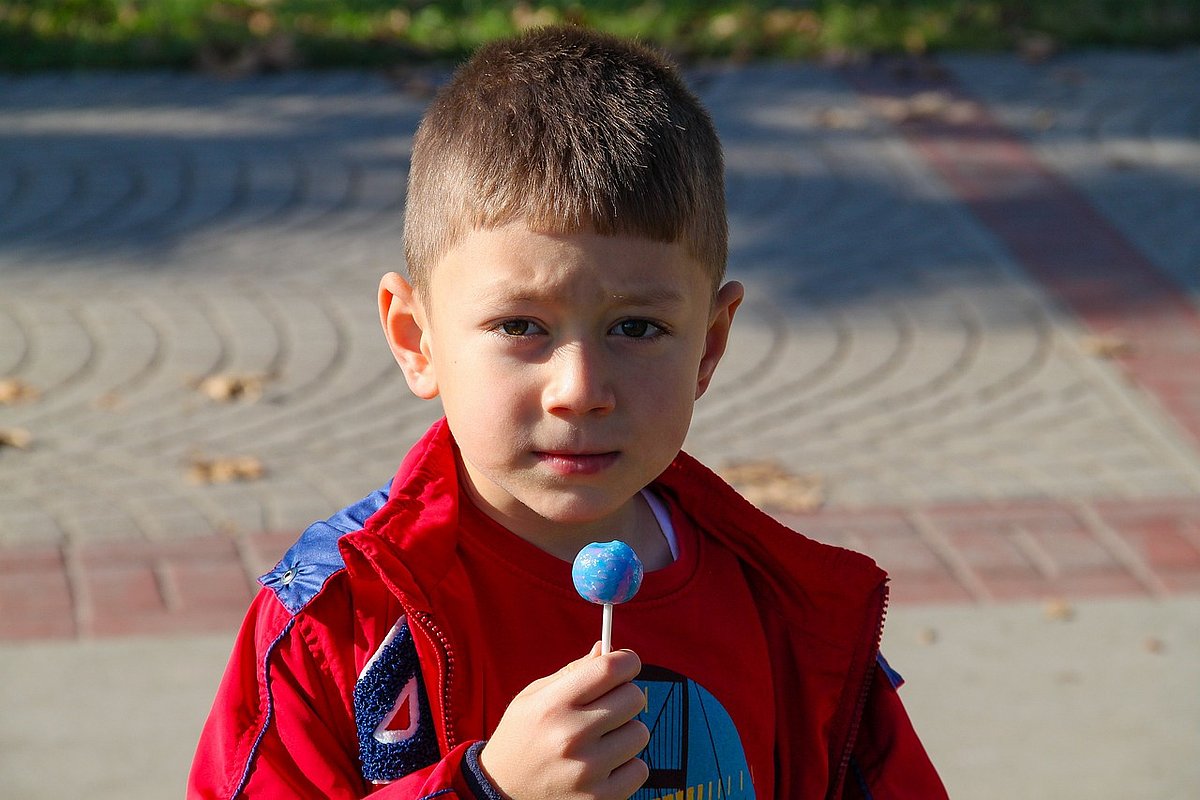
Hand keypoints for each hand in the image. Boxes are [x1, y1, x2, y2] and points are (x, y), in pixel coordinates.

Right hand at [478, 643, 649, 799]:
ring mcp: (587, 771)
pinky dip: (627, 766)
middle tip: (610, 705)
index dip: (627, 661)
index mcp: (553, 705)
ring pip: (639, 733)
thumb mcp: (534, 696)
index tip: (627, 664)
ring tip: (601, 740)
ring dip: (626, 732)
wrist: (500, 791)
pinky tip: (603, 766)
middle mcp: (570, 736)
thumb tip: (609, 649)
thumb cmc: (523, 735)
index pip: (610, 669)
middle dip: (626, 696)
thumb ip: (573, 672)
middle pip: (633, 698)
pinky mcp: (599, 799)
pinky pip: (639, 769)